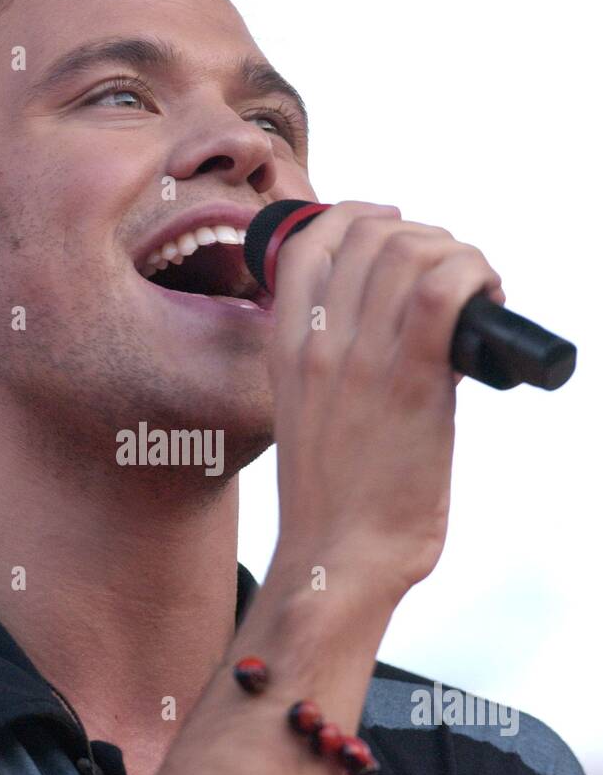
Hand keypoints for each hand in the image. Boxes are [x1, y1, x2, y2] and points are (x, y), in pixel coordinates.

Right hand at [267, 201, 505, 610]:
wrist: (336, 558)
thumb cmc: (334, 500)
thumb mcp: (307, 414)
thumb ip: (332, 364)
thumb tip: (394, 326)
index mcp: (287, 350)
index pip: (309, 242)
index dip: (358, 216)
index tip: (396, 228)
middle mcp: (318, 346)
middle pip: (369, 235)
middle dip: (424, 237)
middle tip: (453, 274)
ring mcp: (361, 363)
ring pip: (409, 252)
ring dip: (458, 255)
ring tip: (477, 289)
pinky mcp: (411, 387)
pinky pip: (443, 294)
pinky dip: (474, 277)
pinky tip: (488, 297)